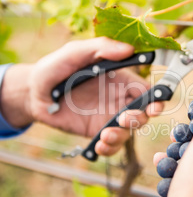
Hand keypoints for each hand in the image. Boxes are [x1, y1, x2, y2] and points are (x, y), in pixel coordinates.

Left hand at [0, 37, 162, 155]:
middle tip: (125, 119)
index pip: (146, 90)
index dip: (156, 99)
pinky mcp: (96, 132)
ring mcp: (108, 117)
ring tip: (105, 135)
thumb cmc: (54, 68)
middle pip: (143, 113)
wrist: (32, 94)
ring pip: (129, 132)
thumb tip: (129, 49)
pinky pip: (111, 144)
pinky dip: (110, 148)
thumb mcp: (74, 52)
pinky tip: (99, 145)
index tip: (155, 107)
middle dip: (140, 119)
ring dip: (122, 136)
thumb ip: (100, 48)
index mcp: (121, 80)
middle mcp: (119, 99)